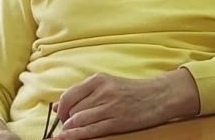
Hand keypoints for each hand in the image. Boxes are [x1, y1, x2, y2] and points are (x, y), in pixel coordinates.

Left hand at [53, 69, 199, 139]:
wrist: (158, 95)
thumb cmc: (130, 90)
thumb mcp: (106, 84)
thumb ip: (82, 93)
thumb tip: (56, 106)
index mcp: (98, 80)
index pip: (69, 95)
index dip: (61, 108)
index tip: (60, 115)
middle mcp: (103, 92)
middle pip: (73, 109)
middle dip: (66, 119)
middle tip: (66, 125)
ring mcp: (111, 107)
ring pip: (80, 119)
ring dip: (70, 128)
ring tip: (66, 132)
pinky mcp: (118, 121)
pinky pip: (92, 130)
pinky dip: (77, 135)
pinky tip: (67, 137)